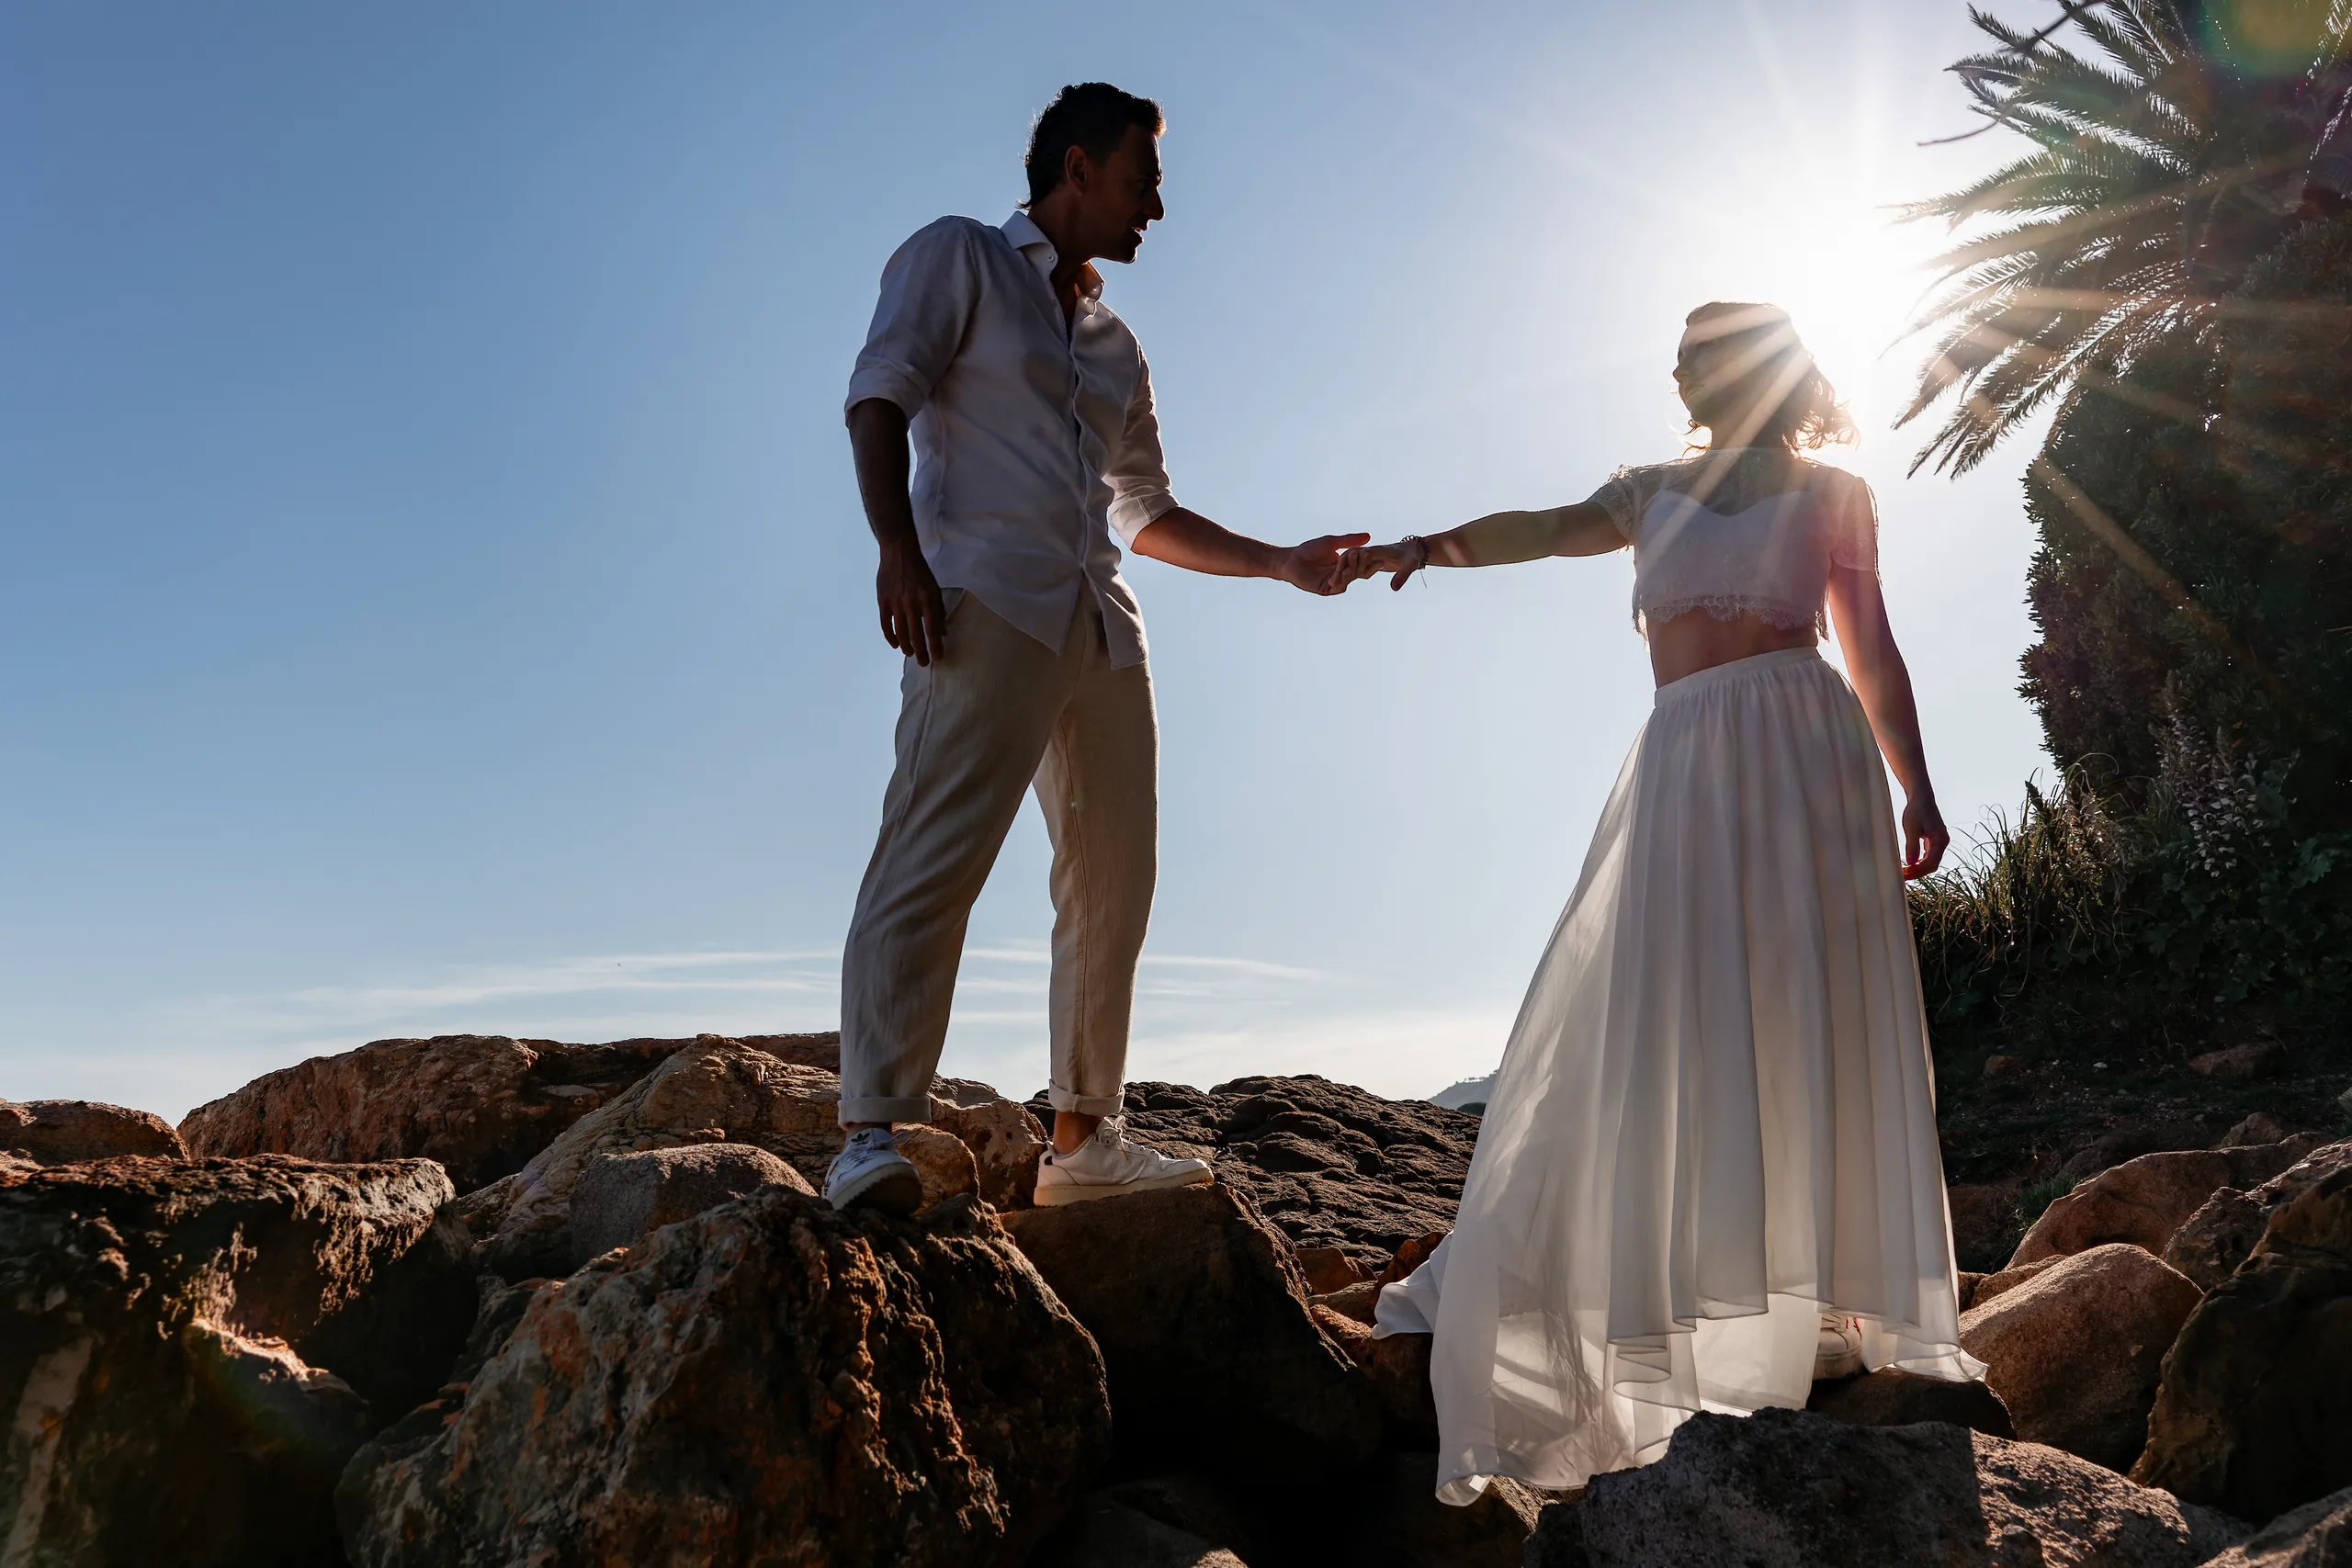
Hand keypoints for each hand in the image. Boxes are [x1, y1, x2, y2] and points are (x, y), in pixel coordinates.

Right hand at [877, 541, 946, 665]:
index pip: (933, 630)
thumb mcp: (934, 588)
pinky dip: (890, 637)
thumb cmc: (920, 571)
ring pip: (901, 633)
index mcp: (928, 600)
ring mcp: (896, 604)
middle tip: (924, 663)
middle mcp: (912, 604)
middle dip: (921, 652)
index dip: (935, 646)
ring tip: (910, 654)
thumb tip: (943, 632)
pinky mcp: (883, 602)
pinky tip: (896, 644)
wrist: (899, 553)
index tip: (938, 658)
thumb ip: (938, 610)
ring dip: (906, 647)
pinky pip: (886, 625)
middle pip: (917, 635)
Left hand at [1273, 533, 1369, 594]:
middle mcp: (1341, 574)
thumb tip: (1368, 536)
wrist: (1291, 559)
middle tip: (1366, 554)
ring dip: (1352, 570)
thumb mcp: (1331, 542)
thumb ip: (1349, 540)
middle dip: (1361, 563)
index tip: (1375, 551)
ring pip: (1349, 579)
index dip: (1367, 558)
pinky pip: (1338, 586)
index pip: (1360, 562)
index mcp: (1344, 564)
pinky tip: (1343, 573)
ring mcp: (1334, 583)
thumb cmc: (1309, 549)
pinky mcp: (1326, 589)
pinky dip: (1341, 579)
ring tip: (1354, 562)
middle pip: (1357, 571)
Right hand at [1334, 538, 1430, 591]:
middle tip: (1330, 583)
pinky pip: (1355, 567)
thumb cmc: (1412, 556)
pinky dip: (1348, 574)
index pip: (1356, 555)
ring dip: (1342, 573)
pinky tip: (1342, 584)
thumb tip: (1394, 588)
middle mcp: (1369, 552)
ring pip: (1351, 563)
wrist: (1413, 550)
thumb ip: (1402, 576)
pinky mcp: (1369, 561)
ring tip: (1332, 586)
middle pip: (1350, 558)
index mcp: (1376, 550)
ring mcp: (1368, 556)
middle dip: (1339, 570)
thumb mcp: (1410, 565)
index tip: (1338, 576)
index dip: (1347, 564)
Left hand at [1901, 793, 1948, 879]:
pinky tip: (1909, 865)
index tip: (1904, 874)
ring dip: (1918, 869)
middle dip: (1918, 872)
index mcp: (1940, 840)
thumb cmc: (1916, 810)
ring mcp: (1939, 842)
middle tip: (1902, 876)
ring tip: (1904, 872)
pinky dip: (1920, 863)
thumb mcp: (1912, 829)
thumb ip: (1912, 846)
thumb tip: (1911, 863)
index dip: (1918, 871)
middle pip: (1932, 865)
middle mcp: (1943, 842)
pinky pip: (1929, 856)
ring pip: (1931, 862)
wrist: (1921, 797)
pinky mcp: (1933, 841)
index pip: (1931, 862)